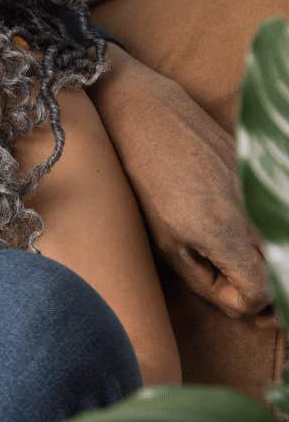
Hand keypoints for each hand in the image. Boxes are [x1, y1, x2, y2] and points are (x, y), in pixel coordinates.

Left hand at [91, 50, 270, 320]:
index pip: (262, 292)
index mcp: (228, 233)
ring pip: (282, 246)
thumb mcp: (165, 242)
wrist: (150, 116)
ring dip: (263, 259)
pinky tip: (231, 220)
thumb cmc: (147, 182)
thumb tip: (238, 305)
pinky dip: (262, 231)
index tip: (219, 291)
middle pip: (280, 272)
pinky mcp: (267, 172)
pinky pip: (277, 216)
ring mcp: (266, 191)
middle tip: (225, 276)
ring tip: (228, 250)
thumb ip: (203, 279)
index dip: (241, 303)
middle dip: (257, 284)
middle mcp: (257, 214)